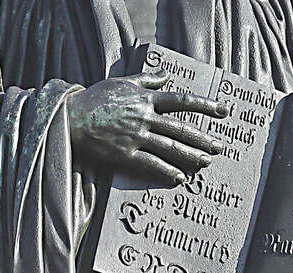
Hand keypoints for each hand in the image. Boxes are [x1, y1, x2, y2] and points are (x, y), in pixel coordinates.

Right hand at [67, 70, 227, 184]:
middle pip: (181, 129)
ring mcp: (135, 136)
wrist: (69, 118)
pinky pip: (151, 164)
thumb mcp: (121, 83)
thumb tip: (167, 74)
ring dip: (191, 156)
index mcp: (145, 99)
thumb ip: (147, 80)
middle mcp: (144, 117)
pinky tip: (180, 177)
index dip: (205, 106)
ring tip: (206, 162)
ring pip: (170, 148)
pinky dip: (167, 171)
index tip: (223, 111)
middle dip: (203, 138)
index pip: (182, 101)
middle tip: (220, 146)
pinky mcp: (125, 154)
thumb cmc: (95, 99)